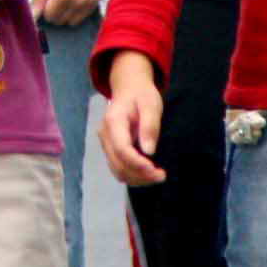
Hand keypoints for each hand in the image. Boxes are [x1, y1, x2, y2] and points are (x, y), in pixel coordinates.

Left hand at [32, 0, 102, 25]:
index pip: (50, 16)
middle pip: (60, 21)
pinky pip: (83, 18)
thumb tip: (33, 17)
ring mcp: (88, 3)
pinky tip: (73, 1)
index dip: (45, 9)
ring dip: (65, 15)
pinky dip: (76, 13)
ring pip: (71, 22)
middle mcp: (78, 1)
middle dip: (54, 13)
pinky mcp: (95, 2)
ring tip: (63, 1)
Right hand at [98, 51, 166, 185]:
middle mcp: (105, 135)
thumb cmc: (141, 94)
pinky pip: (119, 167)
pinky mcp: (111, 149)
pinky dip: (134, 175)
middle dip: (140, 175)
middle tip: (161, 176)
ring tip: (158, 176)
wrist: (128, 88)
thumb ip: (149, 126)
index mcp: (114, 122)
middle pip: (118, 164)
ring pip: (117, 170)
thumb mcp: (150, 104)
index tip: (154, 170)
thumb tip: (149, 151)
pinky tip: (149, 172)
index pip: (122, 149)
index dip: (137, 164)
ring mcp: (106, 144)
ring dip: (137, 178)